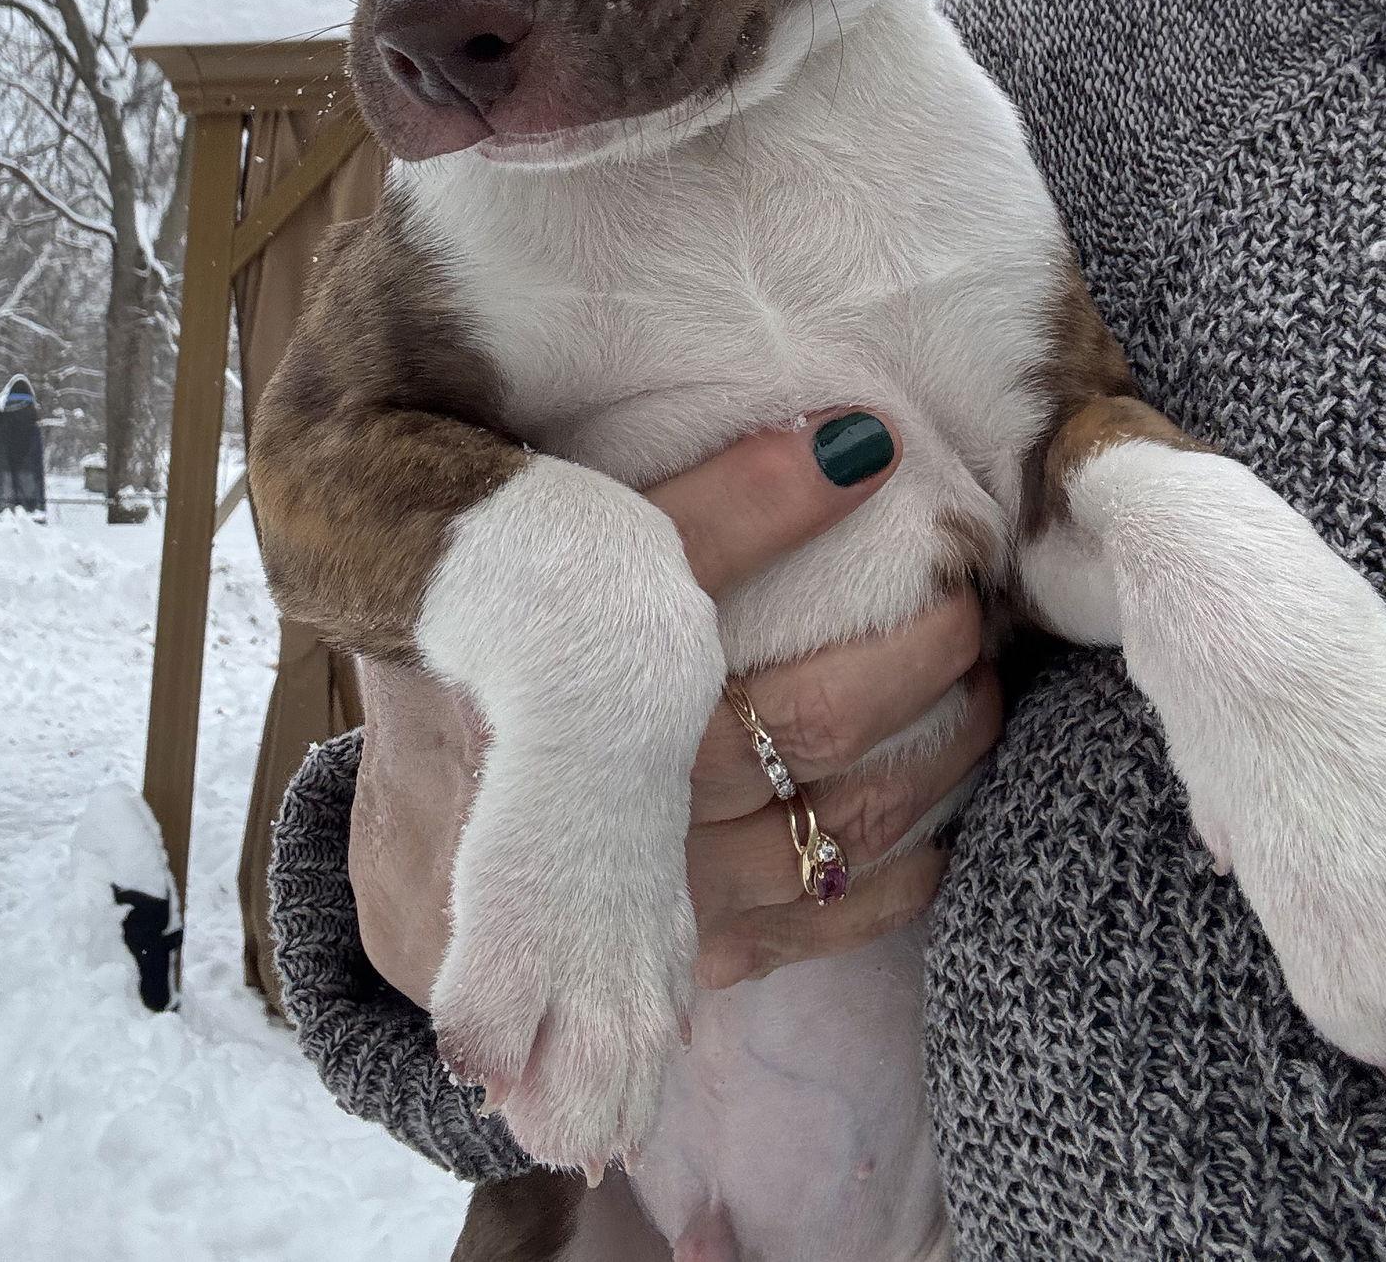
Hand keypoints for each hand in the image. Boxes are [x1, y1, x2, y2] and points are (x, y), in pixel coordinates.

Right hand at [348, 412, 1002, 1008]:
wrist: (406, 890)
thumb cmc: (457, 696)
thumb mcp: (468, 584)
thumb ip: (547, 503)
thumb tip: (718, 428)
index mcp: (548, 678)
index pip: (680, 558)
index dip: (776, 494)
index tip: (864, 442)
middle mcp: (618, 794)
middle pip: (816, 713)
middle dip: (917, 644)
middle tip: (963, 586)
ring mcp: (665, 893)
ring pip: (850, 814)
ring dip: (942, 742)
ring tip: (979, 677)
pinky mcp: (700, 956)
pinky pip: (838, 911)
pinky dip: (912, 856)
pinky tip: (945, 803)